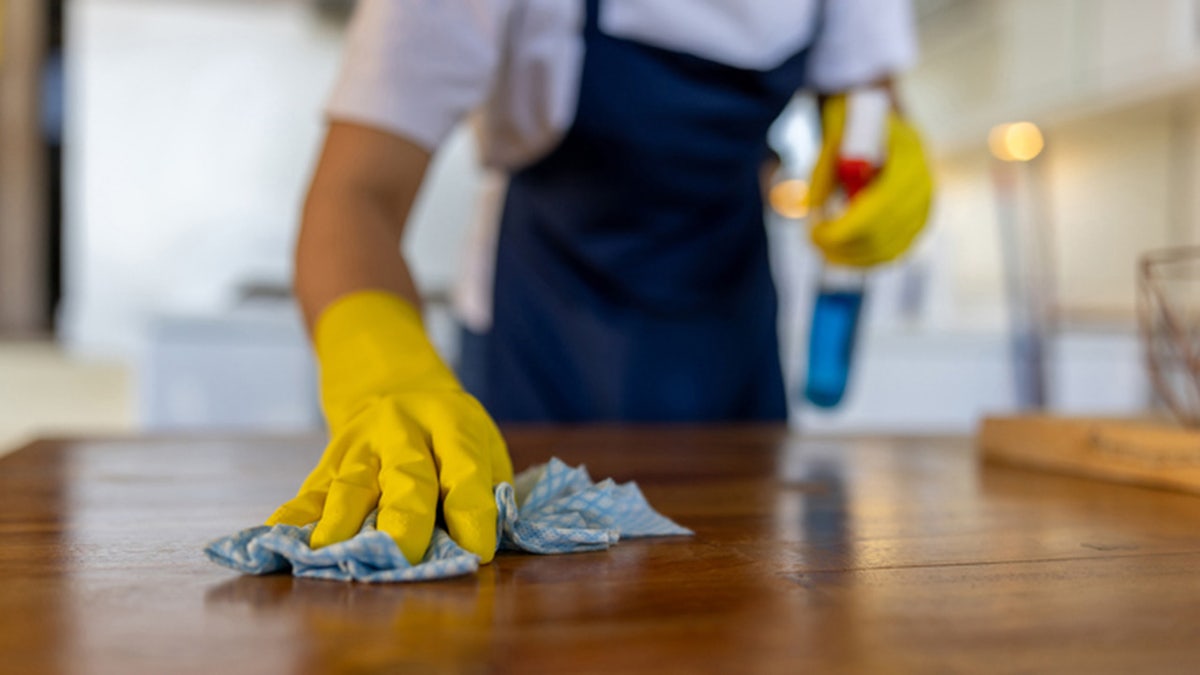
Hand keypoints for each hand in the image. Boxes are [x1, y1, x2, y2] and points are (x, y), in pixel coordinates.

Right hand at [267, 291, 512, 564]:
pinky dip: (294, 516)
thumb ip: (487, 490)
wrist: (391, 381)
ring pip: (352, 484)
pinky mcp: (330, 460)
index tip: (477, 551)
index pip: (465, 470)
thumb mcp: (480, 443)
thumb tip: (481, 544)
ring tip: (329, 552)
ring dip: (340, 520)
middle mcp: (406, 431)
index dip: (472, 512)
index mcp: (453, 425)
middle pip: (407, 476)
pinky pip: (311, 490)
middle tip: (403, 556)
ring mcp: (363, 444)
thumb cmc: (447, 432)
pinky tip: (277, 537)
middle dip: (405, 519)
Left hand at [807, 95, 933, 267]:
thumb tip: (811, 208)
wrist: (880, 119)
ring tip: (823, 250)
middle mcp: (924, 181)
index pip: (880, 206)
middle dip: (843, 244)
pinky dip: (867, 258)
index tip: (815, 231)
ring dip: (852, 256)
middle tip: (813, 241)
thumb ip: (823, 169)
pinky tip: (841, 255)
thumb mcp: (834, 133)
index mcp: (909, 153)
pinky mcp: (920, 220)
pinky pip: (896, 250)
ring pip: (890, 247)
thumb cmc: (854, 122)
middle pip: (884, 232)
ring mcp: (926, 203)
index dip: (845, 228)